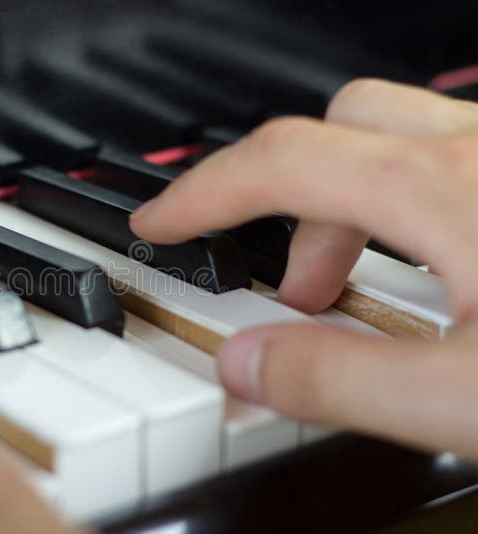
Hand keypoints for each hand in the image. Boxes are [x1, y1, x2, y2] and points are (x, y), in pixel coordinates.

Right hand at [130, 79, 477, 460]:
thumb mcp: (463, 400)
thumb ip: (338, 383)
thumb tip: (241, 365)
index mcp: (443, 189)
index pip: (279, 164)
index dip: (200, 195)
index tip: (157, 222)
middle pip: (337, 128)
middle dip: (279, 198)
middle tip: (274, 282)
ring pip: (398, 137)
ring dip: (346, 201)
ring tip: (342, 288)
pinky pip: (448, 158)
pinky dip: (403, 202)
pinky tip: (428, 272)